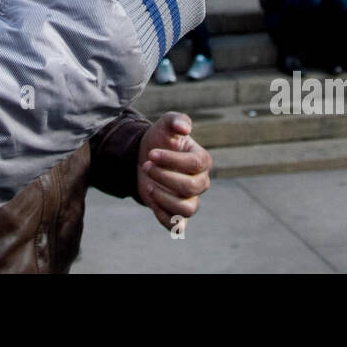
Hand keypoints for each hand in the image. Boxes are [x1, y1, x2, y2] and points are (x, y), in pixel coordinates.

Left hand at [136, 112, 211, 229]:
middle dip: (164, 177)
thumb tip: (185, 127)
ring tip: (148, 184)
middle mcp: (201, 182)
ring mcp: (190, 199)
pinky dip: (162, 216)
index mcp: (202, 160)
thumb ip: (175, 120)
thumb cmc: (160, 140)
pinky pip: (177, 225)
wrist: (145, 157)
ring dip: (163, 197)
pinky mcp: (177, 214)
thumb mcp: (165, 124)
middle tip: (146, 166)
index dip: (172, 161)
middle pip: (190, 187)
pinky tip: (150, 198)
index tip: (151, 154)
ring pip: (186, 209)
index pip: (195, 164)